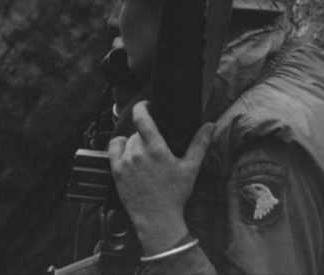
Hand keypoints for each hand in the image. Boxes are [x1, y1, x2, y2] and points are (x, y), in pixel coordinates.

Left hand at [108, 101, 213, 253]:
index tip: (147, 105)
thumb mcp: (190, 169)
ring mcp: (125, 162)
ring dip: (134, 143)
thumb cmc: (175, 194)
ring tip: (145, 157)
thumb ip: (199, 144)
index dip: (142, 106)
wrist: (157, 218)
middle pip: (138, 132)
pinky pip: (114, 147)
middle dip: (146, 135)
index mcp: (156, 150)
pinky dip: (120, 146)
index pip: (142, 118)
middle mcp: (138, 153)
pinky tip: (128, 153)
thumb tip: (210, 125)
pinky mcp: (116, 170)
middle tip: (155, 147)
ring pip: (127, 140)